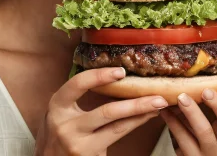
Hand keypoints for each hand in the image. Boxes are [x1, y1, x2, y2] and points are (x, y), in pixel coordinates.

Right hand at [35, 67, 167, 155]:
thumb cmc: (59, 132)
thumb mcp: (62, 112)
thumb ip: (78, 98)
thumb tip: (116, 77)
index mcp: (58, 107)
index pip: (77, 85)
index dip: (99, 76)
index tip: (121, 71)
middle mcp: (66, 126)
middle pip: (107, 112)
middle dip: (136, 103)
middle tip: (158, 95)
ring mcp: (78, 144)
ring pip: (117, 127)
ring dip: (141, 114)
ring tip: (158, 105)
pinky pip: (117, 138)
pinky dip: (134, 125)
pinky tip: (146, 117)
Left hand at [160, 81, 216, 155]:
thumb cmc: (202, 131)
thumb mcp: (212, 116)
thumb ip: (212, 97)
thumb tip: (203, 65)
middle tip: (206, 90)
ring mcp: (211, 152)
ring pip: (204, 132)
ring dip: (191, 112)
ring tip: (180, 97)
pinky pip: (182, 139)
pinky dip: (173, 122)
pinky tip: (165, 110)